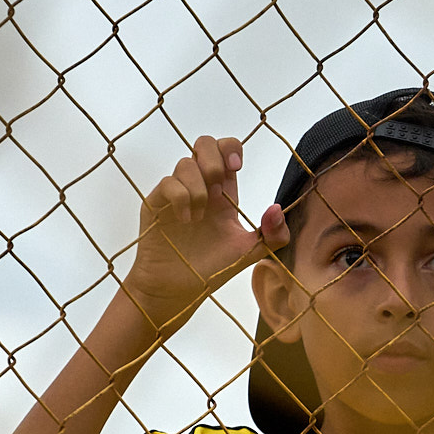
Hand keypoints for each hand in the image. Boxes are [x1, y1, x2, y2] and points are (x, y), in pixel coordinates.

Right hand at [122, 135, 290, 330]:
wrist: (177, 290)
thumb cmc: (211, 269)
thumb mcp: (249, 254)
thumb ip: (272, 236)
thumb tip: (277, 208)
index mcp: (223, 192)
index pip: (226, 150)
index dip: (231, 149)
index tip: (236, 168)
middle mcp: (200, 187)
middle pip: (203, 143)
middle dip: (213, 158)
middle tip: (218, 185)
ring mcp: (176, 193)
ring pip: (185, 164)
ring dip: (198, 189)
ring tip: (198, 219)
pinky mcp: (156, 203)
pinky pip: (168, 183)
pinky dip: (181, 198)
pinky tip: (186, 221)